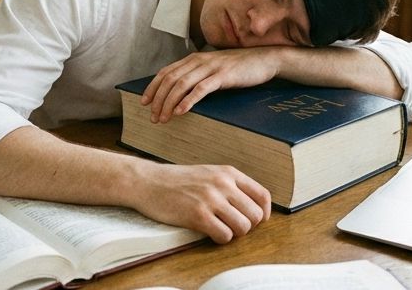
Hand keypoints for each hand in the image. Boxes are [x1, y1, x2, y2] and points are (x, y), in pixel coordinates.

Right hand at [128, 162, 270, 242]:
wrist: (148, 182)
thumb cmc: (177, 180)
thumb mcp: (209, 173)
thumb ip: (229, 184)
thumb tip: (251, 205)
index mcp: (228, 173)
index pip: (262, 195)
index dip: (263, 212)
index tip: (256, 220)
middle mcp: (223, 184)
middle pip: (255, 215)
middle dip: (247, 225)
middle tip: (232, 225)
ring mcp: (211, 200)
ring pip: (243, 227)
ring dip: (234, 233)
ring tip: (220, 228)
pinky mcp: (198, 215)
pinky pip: (225, 236)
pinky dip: (220, 239)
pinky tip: (210, 232)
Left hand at [142, 48, 286, 122]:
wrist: (265, 59)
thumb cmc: (239, 67)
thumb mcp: (214, 69)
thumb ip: (198, 76)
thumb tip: (181, 93)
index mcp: (194, 58)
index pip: (166, 72)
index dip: (153, 87)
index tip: (144, 103)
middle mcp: (199, 60)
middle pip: (170, 80)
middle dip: (158, 99)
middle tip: (153, 117)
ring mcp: (211, 67)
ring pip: (181, 84)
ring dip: (169, 103)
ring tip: (163, 118)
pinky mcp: (223, 75)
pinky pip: (201, 89)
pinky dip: (188, 100)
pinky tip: (181, 111)